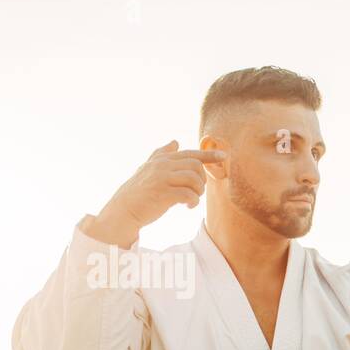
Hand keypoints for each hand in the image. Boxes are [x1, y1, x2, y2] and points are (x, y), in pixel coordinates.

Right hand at [84, 140, 228, 247]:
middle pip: (195, 165)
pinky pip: (189, 194)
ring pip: (194, 178)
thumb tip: (175, 141)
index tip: (224, 156)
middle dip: (201, 180)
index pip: (190, 153)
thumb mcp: (149, 168)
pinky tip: (188, 206)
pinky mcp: (162, 193)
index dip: (209, 155)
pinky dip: (193, 201)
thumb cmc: (139, 190)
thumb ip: (161, 154)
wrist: (124, 209)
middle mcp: (162, 165)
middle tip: (195, 191)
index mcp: (161, 159)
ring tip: (191, 199)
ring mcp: (162, 178)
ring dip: (198, 191)